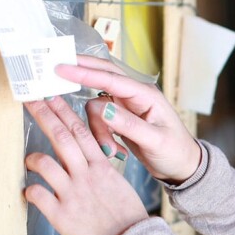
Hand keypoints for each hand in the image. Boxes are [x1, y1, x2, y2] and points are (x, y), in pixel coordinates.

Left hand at [24, 97, 148, 234]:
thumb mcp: (119, 184)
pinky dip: (30, 191)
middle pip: (62, 138)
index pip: (81, 131)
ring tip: (31, 160)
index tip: (51, 97)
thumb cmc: (126, 216)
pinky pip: (36, 194)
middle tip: (30, 100)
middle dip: (44, 115)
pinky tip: (32, 193)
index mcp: (102, 167)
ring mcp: (72, 194)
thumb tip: (89, 155)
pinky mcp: (61, 214)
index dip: (64, 111)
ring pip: (44, 163)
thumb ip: (100, 168)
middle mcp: (85, 176)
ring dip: (33, 158)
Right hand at [56, 55, 200, 183]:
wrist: (182, 167)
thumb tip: (103, 108)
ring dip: (97, 129)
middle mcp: (134, 95)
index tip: (60, 68)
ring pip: (95, 107)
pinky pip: (98, 120)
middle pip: (101, 77)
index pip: (111, 78)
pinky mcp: (120, 118)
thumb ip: (129, 125)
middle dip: (78, 76)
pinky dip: (100, 135)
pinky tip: (114, 151)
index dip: (85, 72)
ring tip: (112, 151)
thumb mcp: (155, 141)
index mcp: (146, 95)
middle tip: (53, 75)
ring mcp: (126, 106)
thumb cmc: (175, 152)